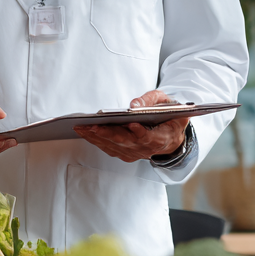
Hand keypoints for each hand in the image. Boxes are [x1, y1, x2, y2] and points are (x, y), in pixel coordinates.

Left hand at [74, 89, 189, 162]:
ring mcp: (135, 154)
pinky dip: (96, 140)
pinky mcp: (126, 154)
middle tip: (91, 126)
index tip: (132, 124)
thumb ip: (151, 100)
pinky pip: (109, 148)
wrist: (173, 138)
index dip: (139, 132)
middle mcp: (147, 149)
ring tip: (81, 127)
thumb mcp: (168, 103)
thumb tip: (134, 105)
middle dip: (107, 134)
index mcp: (161, 137)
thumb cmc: (169, 118)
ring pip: (114, 146)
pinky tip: (85, 132)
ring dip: (96, 137)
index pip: (148, 137)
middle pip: (125, 142)